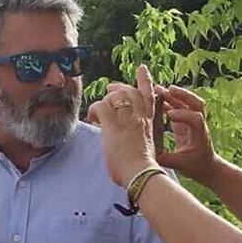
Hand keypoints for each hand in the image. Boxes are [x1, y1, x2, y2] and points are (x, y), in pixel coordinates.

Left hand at [87, 64, 159, 185]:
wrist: (141, 174)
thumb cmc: (142, 168)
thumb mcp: (147, 147)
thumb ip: (139, 136)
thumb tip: (126, 138)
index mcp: (149, 122)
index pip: (149, 95)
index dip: (145, 80)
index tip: (142, 69)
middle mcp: (140, 117)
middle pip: (131, 91)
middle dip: (119, 87)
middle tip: (109, 90)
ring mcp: (128, 119)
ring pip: (116, 96)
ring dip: (105, 100)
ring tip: (97, 109)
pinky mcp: (114, 126)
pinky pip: (101, 107)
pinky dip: (94, 109)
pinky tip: (92, 118)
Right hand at [154, 83, 219, 182]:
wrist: (207, 167)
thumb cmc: (196, 167)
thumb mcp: (180, 166)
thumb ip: (165, 160)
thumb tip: (147, 156)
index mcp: (199, 135)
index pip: (196, 119)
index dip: (184, 114)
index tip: (169, 114)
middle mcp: (199, 125)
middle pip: (196, 104)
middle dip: (182, 95)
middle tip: (166, 89)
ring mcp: (193, 122)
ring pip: (188, 102)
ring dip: (175, 95)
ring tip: (158, 89)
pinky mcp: (187, 122)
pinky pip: (180, 107)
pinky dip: (169, 101)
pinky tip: (156, 99)